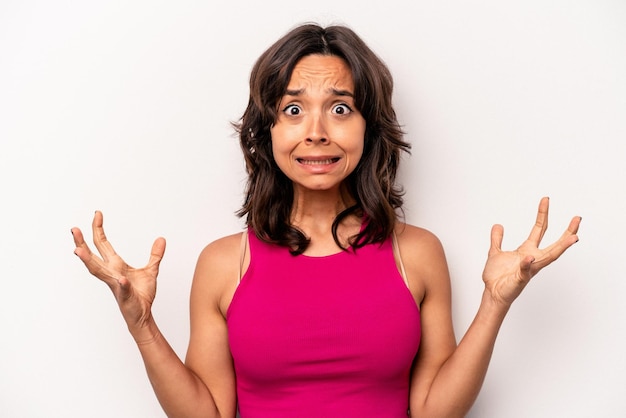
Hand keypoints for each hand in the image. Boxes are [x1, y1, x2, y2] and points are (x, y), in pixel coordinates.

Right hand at [71, 211, 165, 331]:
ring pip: (98, 271)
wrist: (143, 315)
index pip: (103, 245)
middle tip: (74, 229)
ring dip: (88, 261)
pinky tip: (121, 278)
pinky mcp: (125, 295)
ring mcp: (115, 284)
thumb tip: (161, 239)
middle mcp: (111, 273)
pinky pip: (123, 287)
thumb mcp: (151, 270)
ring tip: (78, 250)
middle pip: (93, 256)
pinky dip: (122, 283)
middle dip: (82, 243)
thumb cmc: (141, 294)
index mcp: (116, 265)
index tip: (97, 214)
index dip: (99, 230)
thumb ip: (155, 255)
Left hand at [482, 197, 580, 306]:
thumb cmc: (497, 277)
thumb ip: (497, 239)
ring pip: (549, 256)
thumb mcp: (495, 252)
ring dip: (562, 247)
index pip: (539, 230)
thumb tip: (498, 225)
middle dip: (567, 231)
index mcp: (527, 250)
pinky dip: (527, 263)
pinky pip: (525, 269)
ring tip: (574, 237)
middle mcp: (533, 258)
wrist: (492, 293)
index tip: (546, 200)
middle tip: (577, 218)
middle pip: (554, 243)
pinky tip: (529, 257)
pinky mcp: (521, 278)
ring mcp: (529, 268)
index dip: (543, 214)